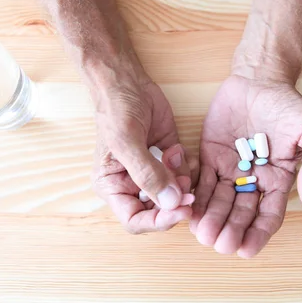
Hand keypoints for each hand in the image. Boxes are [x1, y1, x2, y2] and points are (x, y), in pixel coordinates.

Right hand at [92, 78, 196, 233]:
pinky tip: (180, 151)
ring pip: (174, 194)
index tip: (179, 210)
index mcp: (113, 187)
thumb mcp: (127, 142)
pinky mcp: (167, 158)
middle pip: (158, 211)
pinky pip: (183, 175)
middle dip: (175, 201)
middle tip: (188, 189)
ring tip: (176, 158)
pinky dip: (187, 168)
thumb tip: (170, 203)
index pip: (135, 220)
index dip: (157, 222)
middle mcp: (132, 184)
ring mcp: (152, 171)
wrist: (126, 81)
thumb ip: (147, 174)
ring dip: (181, 182)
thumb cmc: (115, 109)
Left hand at [190, 76, 301, 257]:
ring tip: (203, 234)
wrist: (259, 80)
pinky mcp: (210, 157)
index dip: (258, 234)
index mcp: (278, 179)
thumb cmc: (288, 105)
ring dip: (211, 219)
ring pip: (220, 202)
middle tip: (220, 244)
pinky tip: (189, 210)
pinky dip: (196, 196)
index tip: (247, 250)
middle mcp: (253, 180)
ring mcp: (230, 170)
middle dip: (231, 230)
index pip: (268, 215)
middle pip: (241, 213)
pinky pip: (202, 181)